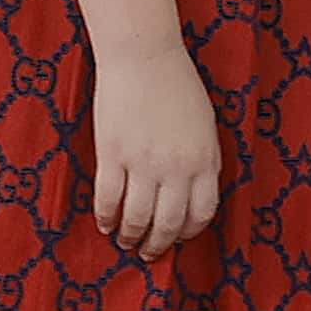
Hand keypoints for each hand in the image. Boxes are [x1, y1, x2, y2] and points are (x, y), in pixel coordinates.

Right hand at [85, 45, 223, 260]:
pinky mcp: (113, 155)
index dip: (187, 233)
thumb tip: (193, 195)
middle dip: (157, 245)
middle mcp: (177, 168)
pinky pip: (108, 199)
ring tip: (124, 241)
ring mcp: (144, 163)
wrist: (144, 57)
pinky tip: (105, 223)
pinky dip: (105, 218)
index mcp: (205, 161)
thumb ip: (203, 161)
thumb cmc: (177, 86)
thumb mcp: (204, 126)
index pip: (201, 214)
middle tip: (147, 253)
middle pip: (168, 223)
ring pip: (136, 217)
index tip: (177, 238)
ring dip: (129, 236)